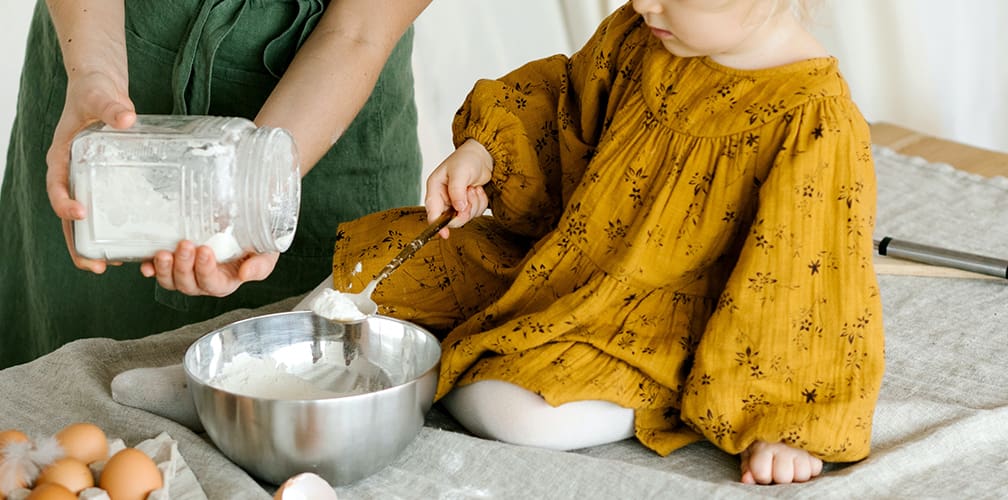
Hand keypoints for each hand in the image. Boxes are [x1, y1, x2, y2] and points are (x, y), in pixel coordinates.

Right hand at [46, 70, 135, 273]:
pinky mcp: (108, 184)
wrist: (102, 89)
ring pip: (88, 220)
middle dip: (78, 243)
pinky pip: (109, 210)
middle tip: (94, 266)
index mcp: (62, 157)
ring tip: (114, 267)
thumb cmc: (95, 90)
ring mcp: (89, 182)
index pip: (57, 185)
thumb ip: (111, 106)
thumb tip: (126, 117)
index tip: (80, 214)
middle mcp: (72, 175)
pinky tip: (135, 245)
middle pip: (68, 216)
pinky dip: (117, 230)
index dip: (64, 203)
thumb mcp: (101, 95)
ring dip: (96, 245)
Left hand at [140, 241, 278, 296]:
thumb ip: (260, 265)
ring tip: (164, 252)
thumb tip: (246, 273)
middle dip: (184, 266)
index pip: (213, 283)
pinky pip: (157, 272)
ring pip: (171, 281)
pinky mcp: (173, 262)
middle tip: (186, 245)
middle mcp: (204, 281)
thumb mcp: (267, 252)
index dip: (206, 271)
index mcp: (226, 281)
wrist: (245, 223)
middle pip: (189, 285)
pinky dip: (150, 269)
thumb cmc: (255, 241)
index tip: (206, 251)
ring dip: (165, 269)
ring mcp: (186, 273)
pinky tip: (146, 264)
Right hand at [424, 139, 492, 237]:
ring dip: (474, 204)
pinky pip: (475, 213)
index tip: (445, 234)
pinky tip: (477, 190)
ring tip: (473, 188)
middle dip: (465, 210)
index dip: (437, 225)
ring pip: (465, 217)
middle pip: (451, 219)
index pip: (433, 213)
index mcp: (435, 189)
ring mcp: (455, 203)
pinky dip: (480, 203)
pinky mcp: (467, 205)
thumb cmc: (466, 159)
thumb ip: (457, 191)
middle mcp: (443, 198)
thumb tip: (458, 209)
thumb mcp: (460, 172)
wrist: (482, 156)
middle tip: (471, 194)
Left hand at [739, 440, 823, 483]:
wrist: (781, 412)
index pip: (763, 474)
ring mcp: (801, 446)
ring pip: (802, 475)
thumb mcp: (749, 449)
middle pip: (784, 478)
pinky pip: (816, 468)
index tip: (762, 467)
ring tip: (790, 462)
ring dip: (796, 472)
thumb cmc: (763, 436)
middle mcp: (783, 446)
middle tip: (777, 464)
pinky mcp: (816, 446)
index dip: (762, 475)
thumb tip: (747, 480)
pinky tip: (801, 459)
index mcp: (763, 445)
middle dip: (779, 476)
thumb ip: (747, 467)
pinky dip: (810, 467)